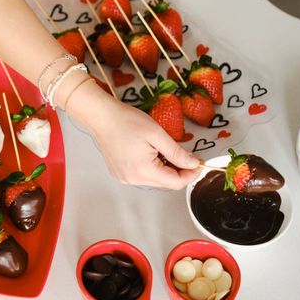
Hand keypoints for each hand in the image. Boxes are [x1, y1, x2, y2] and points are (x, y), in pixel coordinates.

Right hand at [67, 81, 200, 188]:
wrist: (101, 116)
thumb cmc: (126, 121)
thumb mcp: (157, 134)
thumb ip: (177, 152)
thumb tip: (193, 164)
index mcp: (143, 171)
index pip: (175, 183)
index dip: (191, 174)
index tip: (198, 162)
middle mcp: (132, 179)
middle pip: (165, 183)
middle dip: (179, 170)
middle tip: (184, 153)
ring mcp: (124, 178)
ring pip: (154, 180)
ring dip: (165, 168)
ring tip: (162, 149)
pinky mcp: (120, 173)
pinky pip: (143, 176)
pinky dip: (152, 167)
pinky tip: (149, 152)